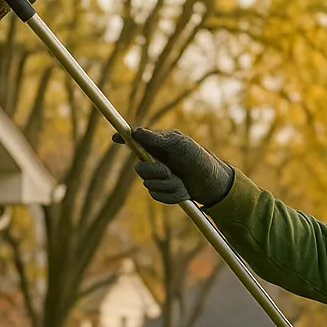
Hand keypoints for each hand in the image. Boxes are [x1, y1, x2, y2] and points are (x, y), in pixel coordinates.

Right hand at [114, 127, 234, 205]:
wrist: (211, 182)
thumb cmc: (197, 158)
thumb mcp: (178, 145)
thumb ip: (156, 140)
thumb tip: (136, 131)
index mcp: (158, 145)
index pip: (135, 141)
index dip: (123, 139)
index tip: (115, 138)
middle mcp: (155, 160)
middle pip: (138, 168)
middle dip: (153, 171)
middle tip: (168, 170)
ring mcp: (158, 177)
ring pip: (148, 184)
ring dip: (166, 184)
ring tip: (181, 180)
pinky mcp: (163, 191)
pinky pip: (157, 195)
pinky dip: (171, 194)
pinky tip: (182, 190)